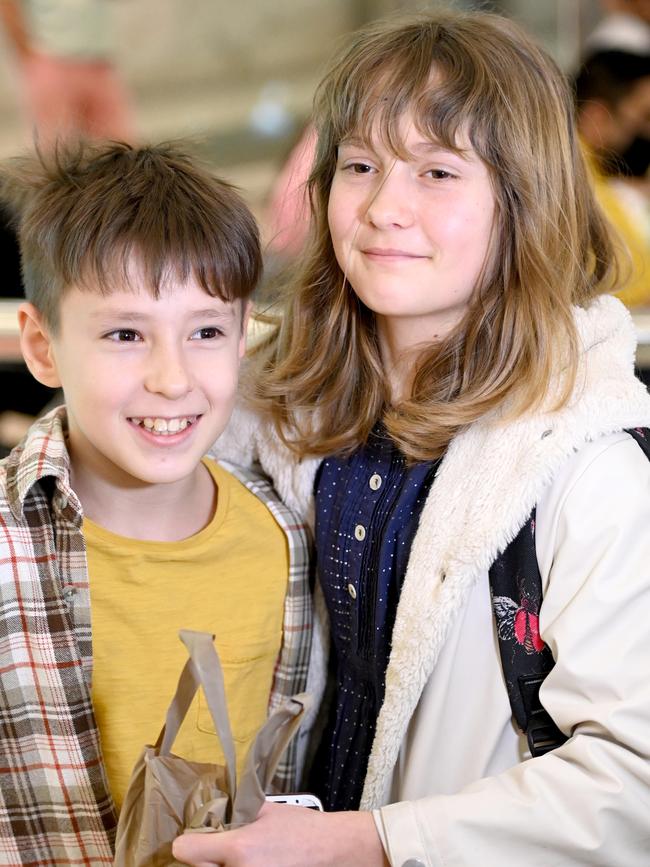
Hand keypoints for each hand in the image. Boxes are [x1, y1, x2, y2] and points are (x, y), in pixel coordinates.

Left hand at [171, 801, 389, 866]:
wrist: (331, 851)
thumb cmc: (303, 828)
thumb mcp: (267, 810)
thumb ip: (238, 811)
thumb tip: (216, 810)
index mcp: (239, 848)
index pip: (186, 850)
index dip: (188, 841)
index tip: (195, 838)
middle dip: (204, 858)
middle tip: (219, 848)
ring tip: (239, 857)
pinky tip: (250, 864)